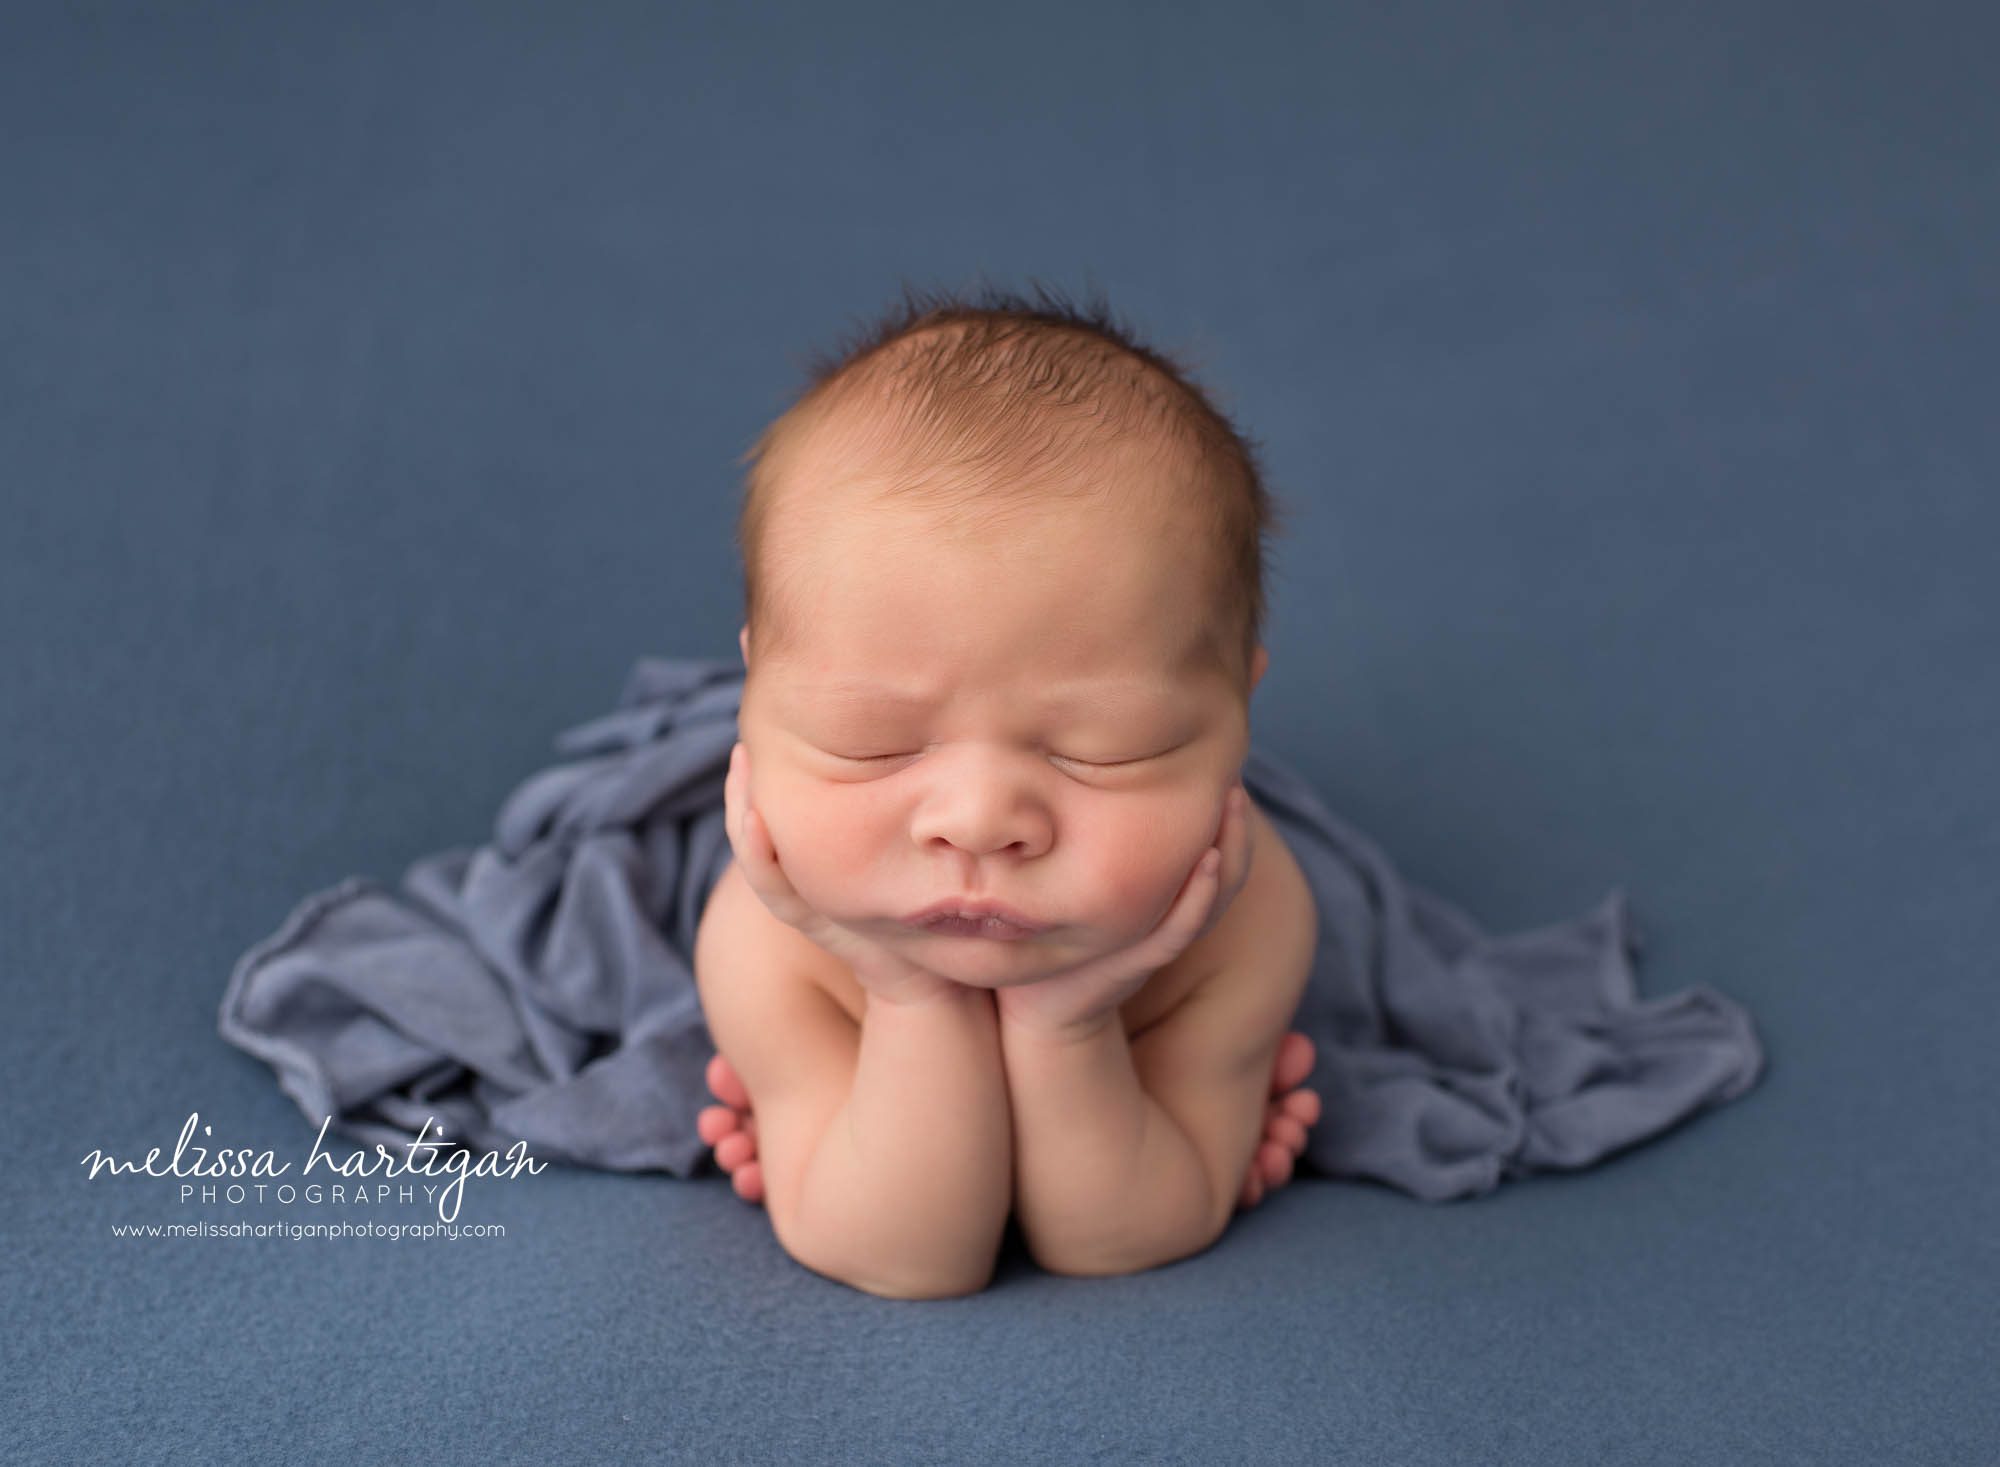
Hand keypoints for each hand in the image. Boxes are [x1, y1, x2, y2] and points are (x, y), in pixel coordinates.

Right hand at [724, 740, 963, 1008]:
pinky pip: (775, 887)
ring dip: (742, 808)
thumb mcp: (910, 844)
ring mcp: (802, 895)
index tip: (770, 722)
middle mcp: (802, 871)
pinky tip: (757, 820)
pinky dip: (760, 854)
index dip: (769, 765)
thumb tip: (917, 736)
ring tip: (742, 766)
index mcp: (818, 850)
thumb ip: (905, 806)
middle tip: (745, 743)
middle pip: (756, 818)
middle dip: (745, 781)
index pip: (781, 799)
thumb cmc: (923, 900)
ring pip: (756, 848)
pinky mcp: (811, 918)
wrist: (926, 974)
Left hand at [994, 781, 1255, 1041]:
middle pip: (1226, 862)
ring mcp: (1159, 935)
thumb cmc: (1050, 926)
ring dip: (1230, 848)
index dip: (1218, 805)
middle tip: (1234, 771)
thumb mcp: (1071, 868)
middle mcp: (1169, 911)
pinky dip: (1200, 896)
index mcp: (1162, 890)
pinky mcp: (1142, 959)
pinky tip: (1208, 860)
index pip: (1207, 840)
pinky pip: (1181, 927)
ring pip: (1214, 892)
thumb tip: (1070, 758)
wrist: (1038, 1001)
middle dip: (1236, 820)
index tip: (1218, 756)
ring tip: (1234, 803)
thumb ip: (1081, 825)